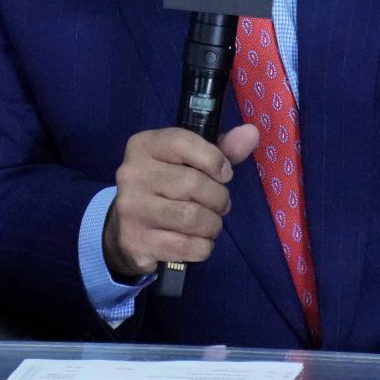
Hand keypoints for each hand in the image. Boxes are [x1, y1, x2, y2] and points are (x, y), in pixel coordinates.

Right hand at [103, 124, 258, 280]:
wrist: (127, 231)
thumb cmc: (167, 188)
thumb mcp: (190, 162)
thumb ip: (222, 148)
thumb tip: (251, 133)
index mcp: (144, 146)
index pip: (182, 142)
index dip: (214, 159)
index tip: (224, 173)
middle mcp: (132, 174)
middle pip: (194, 184)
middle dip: (219, 198)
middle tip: (219, 205)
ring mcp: (132, 209)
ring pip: (193, 218)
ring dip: (213, 225)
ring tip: (209, 223)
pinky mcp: (137, 242)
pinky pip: (187, 246)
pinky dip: (203, 247)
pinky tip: (197, 241)